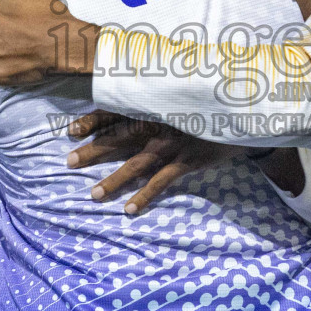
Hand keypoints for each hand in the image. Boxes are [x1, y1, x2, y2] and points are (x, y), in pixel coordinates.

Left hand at [65, 110, 246, 213]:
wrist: (241, 116)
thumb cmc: (205, 109)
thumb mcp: (179, 101)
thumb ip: (155, 107)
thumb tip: (130, 113)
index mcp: (153, 107)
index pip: (117, 112)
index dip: (93, 120)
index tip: (70, 130)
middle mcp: (159, 124)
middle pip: (119, 138)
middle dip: (93, 151)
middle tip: (68, 162)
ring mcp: (172, 143)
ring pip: (136, 164)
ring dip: (114, 180)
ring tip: (94, 195)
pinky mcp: (188, 160)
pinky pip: (161, 181)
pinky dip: (144, 195)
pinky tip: (129, 209)